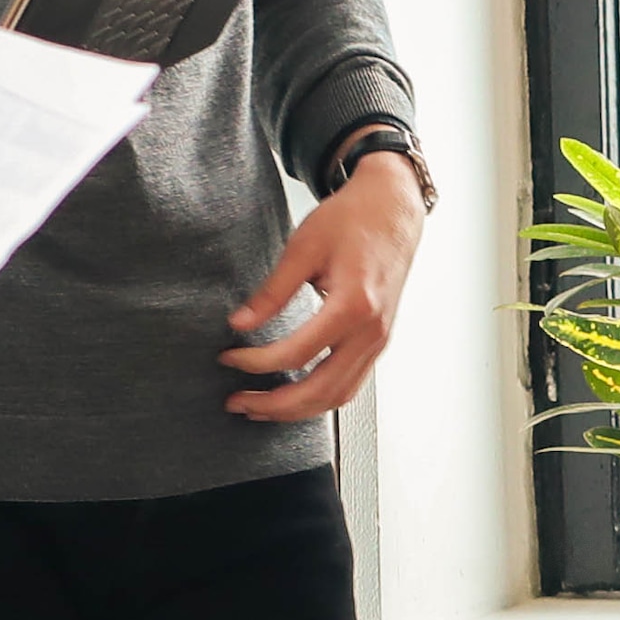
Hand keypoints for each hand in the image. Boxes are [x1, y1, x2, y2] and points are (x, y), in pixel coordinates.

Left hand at [221, 153, 427, 419]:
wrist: (393, 209)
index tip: (227, 358)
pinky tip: (292, 396)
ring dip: (296, 410)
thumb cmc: (351, 220)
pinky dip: (319, 398)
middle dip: (274, 404)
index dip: (256, 362)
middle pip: (320, 390)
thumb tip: (239, 325)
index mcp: (353, 306)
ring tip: (259, 408)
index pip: (297, 354)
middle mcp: (372, 331)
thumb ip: (272, 291)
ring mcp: (379, 341)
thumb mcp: (304, 248)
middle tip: (236, 403)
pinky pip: (350, 384)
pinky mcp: (378, 341)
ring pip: (338, 396)